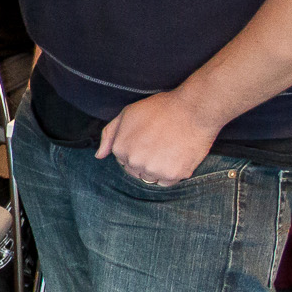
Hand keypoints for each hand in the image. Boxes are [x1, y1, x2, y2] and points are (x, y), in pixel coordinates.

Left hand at [96, 89, 220, 185]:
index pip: (123, 160)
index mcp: (121, 148)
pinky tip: (176, 156)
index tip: (147, 139)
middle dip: (144, 161)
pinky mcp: (174, 175)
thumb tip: (99, 156)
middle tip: (159, 144)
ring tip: (168, 149)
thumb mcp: (127, 113)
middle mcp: (134, 162)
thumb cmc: (160, 109)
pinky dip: (170, 173)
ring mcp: (154, 170)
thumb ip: (109, 135)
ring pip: (151, 178)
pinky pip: (167, 182)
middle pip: (136, 171)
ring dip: (157, 169)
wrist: (192, 110)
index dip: (135, 150)